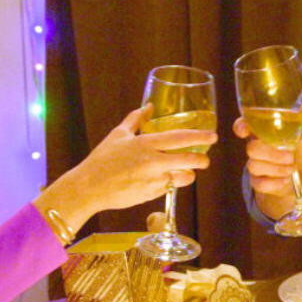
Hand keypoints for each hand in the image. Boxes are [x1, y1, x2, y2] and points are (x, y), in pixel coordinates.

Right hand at [36, 106, 216, 231]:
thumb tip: (147, 106)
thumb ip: (135, 119)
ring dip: (188, 174)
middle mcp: (153, 161)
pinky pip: (169, 188)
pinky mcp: (152, 194)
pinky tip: (165, 180)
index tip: (213, 136)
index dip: (199, 137)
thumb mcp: (118, 135)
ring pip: (184, 177)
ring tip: (186, 171)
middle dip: (202, 160)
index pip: (180, 138)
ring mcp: (154, 180)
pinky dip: (170, 184)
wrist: (89, 187)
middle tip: (205, 159)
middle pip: (189, 159)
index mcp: (145, 143)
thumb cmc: (102, 160)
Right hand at [234, 96, 301, 219]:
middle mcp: (257, 147)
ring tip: (292, 168)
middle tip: (291, 156)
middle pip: (251, 148)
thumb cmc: (300, 152)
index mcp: (264, 132)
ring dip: (276, 168)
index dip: (241, 127)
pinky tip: (285, 180)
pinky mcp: (259, 182)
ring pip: (254, 166)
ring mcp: (256, 165)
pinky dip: (274, 183)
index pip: (244, 125)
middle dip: (271, 153)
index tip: (245, 131)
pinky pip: (259, 183)